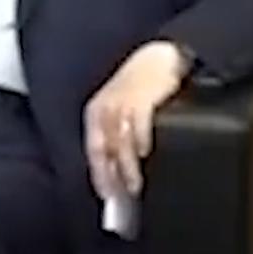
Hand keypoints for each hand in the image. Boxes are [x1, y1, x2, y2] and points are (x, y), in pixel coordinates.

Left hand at [84, 41, 188, 198]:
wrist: (159, 58)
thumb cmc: (140, 88)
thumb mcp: (120, 108)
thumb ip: (117, 134)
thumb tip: (119, 169)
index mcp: (96, 114)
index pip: (93, 150)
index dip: (98, 174)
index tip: (106, 194)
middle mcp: (105, 109)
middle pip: (105, 148)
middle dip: (112, 174)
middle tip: (122, 195)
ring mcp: (122, 103)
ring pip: (121, 141)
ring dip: (127, 166)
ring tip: (136, 185)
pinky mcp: (142, 97)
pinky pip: (139, 123)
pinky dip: (141, 140)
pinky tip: (146, 153)